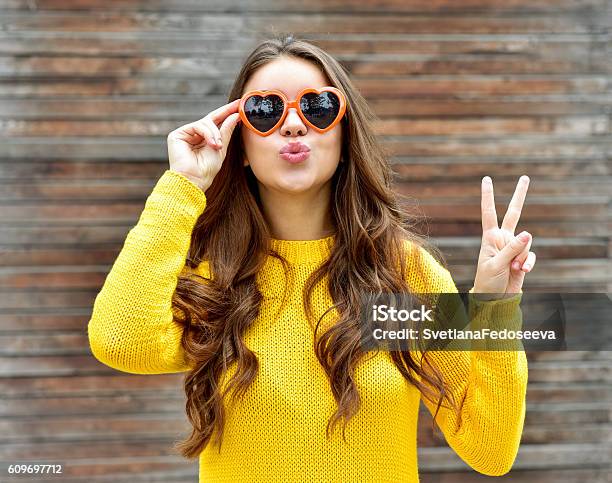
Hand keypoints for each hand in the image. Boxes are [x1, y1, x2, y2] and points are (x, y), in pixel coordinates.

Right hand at [166, 98, 241, 191]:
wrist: (195, 180)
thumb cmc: (207, 169)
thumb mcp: (221, 148)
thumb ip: (226, 131)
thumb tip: (235, 115)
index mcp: (204, 139)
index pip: (216, 123)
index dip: (227, 113)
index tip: (239, 105)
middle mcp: (194, 135)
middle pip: (210, 118)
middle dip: (224, 112)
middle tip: (237, 106)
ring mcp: (185, 134)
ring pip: (205, 122)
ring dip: (215, 133)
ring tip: (218, 146)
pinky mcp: (177, 135)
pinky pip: (197, 125)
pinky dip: (207, 133)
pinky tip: (212, 144)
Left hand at [472, 175, 535, 300]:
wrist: (494, 299)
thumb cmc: (487, 281)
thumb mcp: (496, 264)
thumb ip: (511, 249)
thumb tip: (528, 233)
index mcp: (490, 237)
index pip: (489, 212)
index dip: (488, 196)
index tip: (487, 179)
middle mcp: (503, 239)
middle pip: (514, 213)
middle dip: (520, 196)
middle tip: (525, 177)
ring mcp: (514, 248)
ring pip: (526, 243)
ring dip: (521, 257)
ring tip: (512, 268)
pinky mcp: (523, 258)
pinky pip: (531, 256)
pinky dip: (528, 263)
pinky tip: (521, 271)